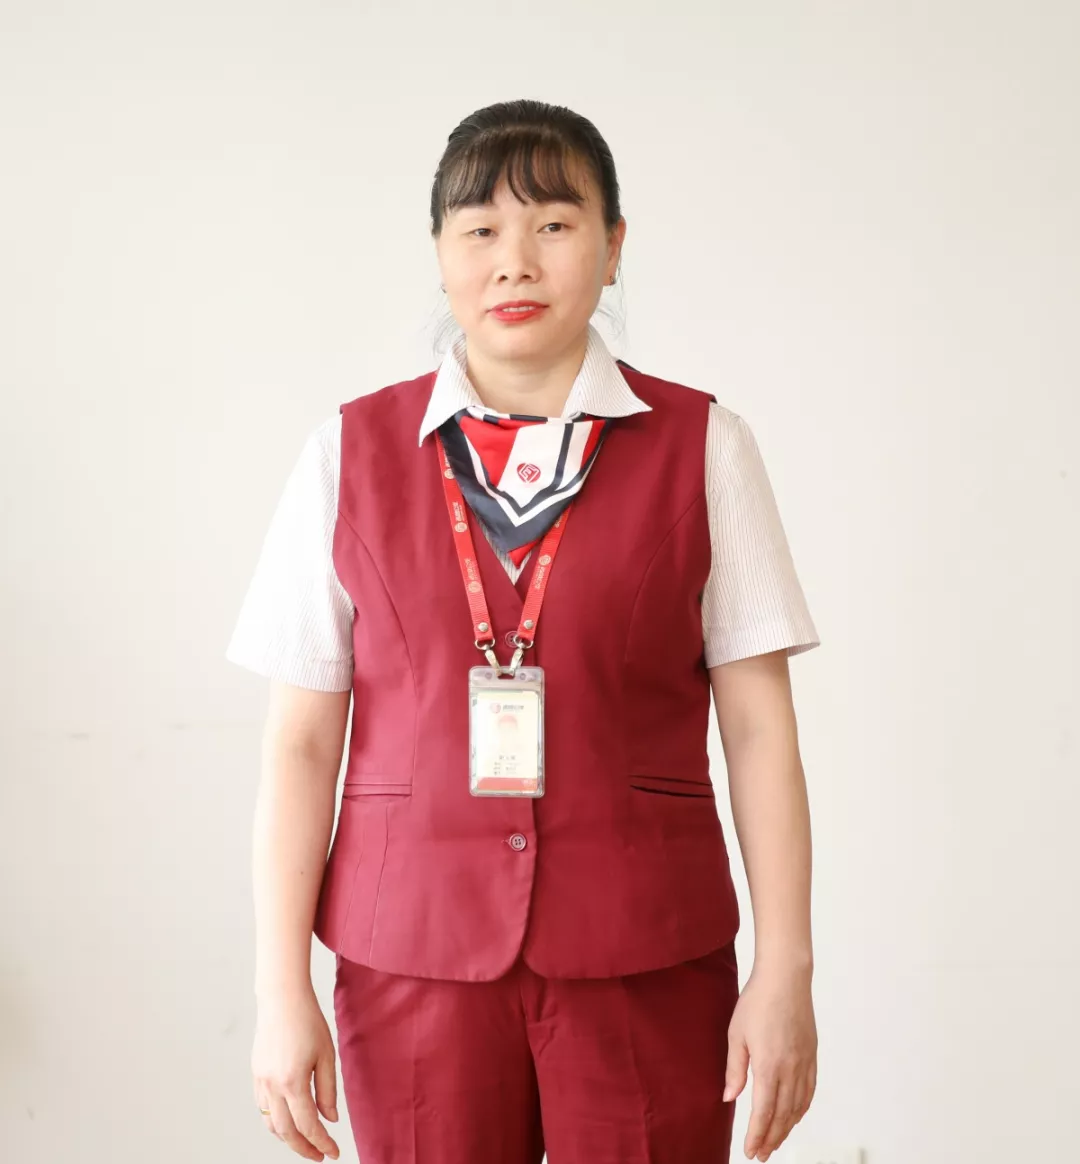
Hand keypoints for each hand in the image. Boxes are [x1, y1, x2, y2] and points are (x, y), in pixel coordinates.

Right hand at [252, 987, 340, 1160]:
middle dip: (303, 1148)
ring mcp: (261, 1081)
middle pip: (286, 1132)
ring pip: (270, 1123)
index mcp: (293, 1081)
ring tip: (306, 1141)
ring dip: (287, 1138)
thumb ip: (328, 1090)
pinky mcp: (256, 1074)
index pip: (307, 1125)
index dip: (321, 1142)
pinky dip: (275, 1120)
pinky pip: (263, 1107)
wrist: (282, 998)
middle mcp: (272, 1086)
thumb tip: (329, 1120)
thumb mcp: (326, 1054)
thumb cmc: (308, 1021)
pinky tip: (289, 1119)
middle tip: (320, 1155)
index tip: (334, 1152)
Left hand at [724, 963, 816, 1160]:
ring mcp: (804, 1063)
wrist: (785, 978)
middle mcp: (790, 1070)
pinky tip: (794, 1116)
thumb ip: (734, 1069)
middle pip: (782, 1116)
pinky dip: (801, 1110)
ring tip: (774, 1141)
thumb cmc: (756, 1002)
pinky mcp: (812, 1055)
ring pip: (798, 1107)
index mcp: (769, 1066)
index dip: (757, 1136)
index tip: (750, 1151)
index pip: (763, 1113)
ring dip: (786, 1128)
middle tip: (761, 1155)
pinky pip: (809, 1091)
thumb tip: (729, 1098)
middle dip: (771, 1138)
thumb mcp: (736, 1034)